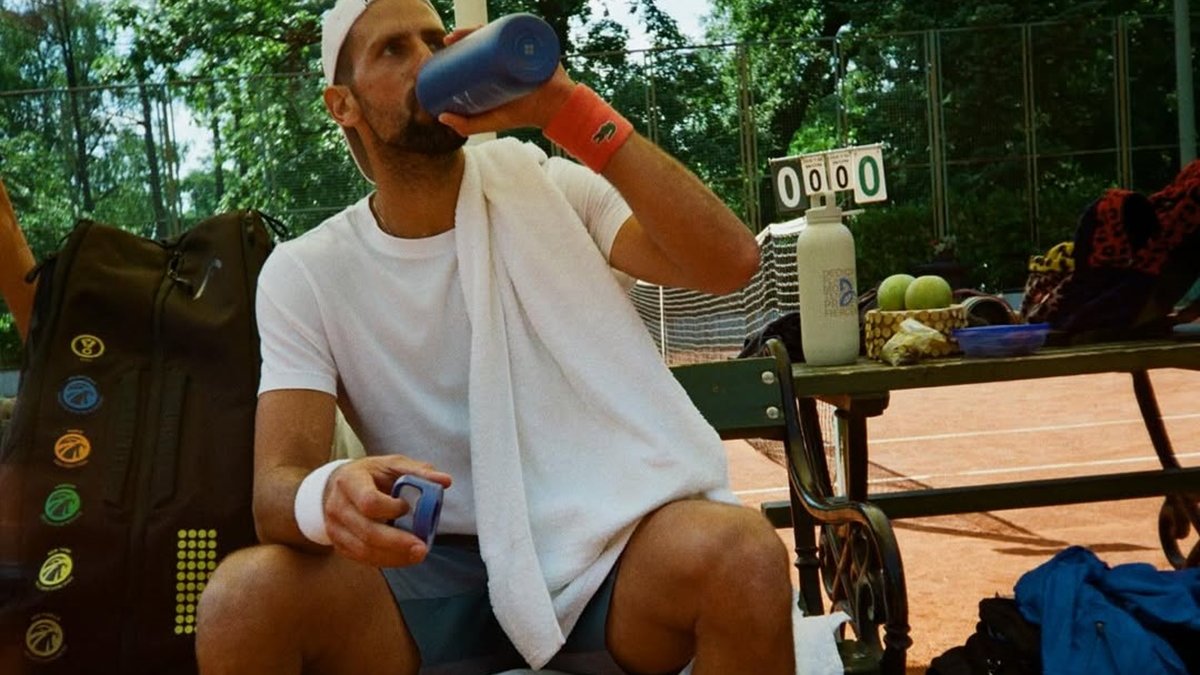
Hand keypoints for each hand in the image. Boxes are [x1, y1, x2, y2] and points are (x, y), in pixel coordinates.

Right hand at [321, 456, 451, 567]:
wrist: (338, 485)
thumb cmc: (371, 474)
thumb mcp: (392, 464)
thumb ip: (419, 471)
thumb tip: (446, 481)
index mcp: (350, 481)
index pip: (368, 501)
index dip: (391, 508)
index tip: (406, 507)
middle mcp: (337, 506)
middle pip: (366, 531)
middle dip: (397, 542)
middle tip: (422, 548)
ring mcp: (335, 528)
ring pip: (363, 550)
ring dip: (394, 556)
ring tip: (418, 554)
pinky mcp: (339, 544)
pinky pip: (362, 558)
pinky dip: (386, 560)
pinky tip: (404, 557)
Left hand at [434, 25, 574, 135]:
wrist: (554, 111)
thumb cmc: (523, 115)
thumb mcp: (492, 121)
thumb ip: (467, 125)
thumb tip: (440, 117)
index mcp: (499, 65)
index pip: (478, 47)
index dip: (461, 42)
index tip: (446, 42)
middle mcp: (510, 53)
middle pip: (487, 36)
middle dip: (466, 32)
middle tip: (451, 38)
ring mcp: (523, 47)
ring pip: (500, 30)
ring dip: (481, 25)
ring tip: (465, 32)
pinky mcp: (538, 43)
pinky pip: (524, 28)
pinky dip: (509, 22)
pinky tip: (493, 22)